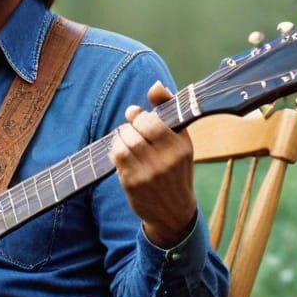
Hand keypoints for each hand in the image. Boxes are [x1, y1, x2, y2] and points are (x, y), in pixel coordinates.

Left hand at [108, 81, 197, 247]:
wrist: (174, 211)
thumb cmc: (177, 169)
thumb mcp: (181, 140)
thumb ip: (169, 110)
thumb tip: (155, 85)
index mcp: (181, 147)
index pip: (152, 122)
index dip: (138, 116)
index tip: (135, 115)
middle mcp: (166, 161)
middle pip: (134, 131)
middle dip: (128, 126)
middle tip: (129, 129)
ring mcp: (148, 174)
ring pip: (123, 144)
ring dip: (119, 138)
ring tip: (125, 140)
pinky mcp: (133, 184)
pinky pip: (116, 158)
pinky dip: (115, 151)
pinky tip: (121, 153)